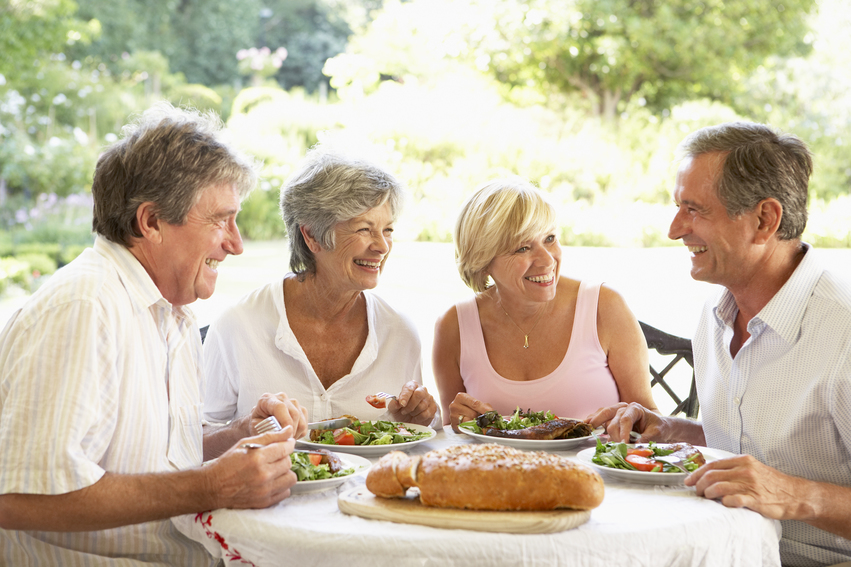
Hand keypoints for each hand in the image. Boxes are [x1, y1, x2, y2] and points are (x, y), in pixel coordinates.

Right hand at [205, 427, 297, 509]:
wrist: (213, 487)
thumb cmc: (228, 463)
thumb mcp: (245, 444)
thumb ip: (270, 436)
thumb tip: (289, 430)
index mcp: (257, 458)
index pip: (285, 448)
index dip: (288, 444)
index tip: (287, 443)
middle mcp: (263, 475)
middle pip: (288, 462)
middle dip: (284, 457)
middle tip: (274, 457)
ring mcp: (264, 490)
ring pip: (291, 478)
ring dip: (285, 472)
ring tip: (274, 469)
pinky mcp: (265, 502)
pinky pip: (286, 492)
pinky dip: (281, 485)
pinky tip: (272, 481)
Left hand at [250, 392, 308, 439]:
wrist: (260, 424)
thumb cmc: (257, 425)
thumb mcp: (257, 428)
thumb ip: (268, 429)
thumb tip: (281, 433)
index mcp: (267, 399)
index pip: (280, 407)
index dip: (285, 421)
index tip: (285, 434)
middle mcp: (281, 398)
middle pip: (294, 414)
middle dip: (291, 431)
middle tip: (284, 441)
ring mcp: (292, 403)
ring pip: (301, 420)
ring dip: (295, 433)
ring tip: (285, 438)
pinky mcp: (300, 409)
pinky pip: (305, 423)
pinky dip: (299, 433)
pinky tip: (290, 435)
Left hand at [387, 381, 437, 425]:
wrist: (409, 419)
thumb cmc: (402, 409)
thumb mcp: (394, 407)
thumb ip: (394, 404)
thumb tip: (397, 402)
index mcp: (412, 385)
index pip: (409, 388)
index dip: (405, 396)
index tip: (402, 404)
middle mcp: (422, 389)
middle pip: (418, 394)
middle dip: (410, 405)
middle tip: (404, 412)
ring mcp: (429, 398)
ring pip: (422, 405)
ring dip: (413, 412)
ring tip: (410, 413)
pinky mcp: (433, 408)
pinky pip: (426, 414)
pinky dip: (418, 418)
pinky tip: (415, 417)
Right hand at [448, 392, 493, 432]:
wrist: (458, 410)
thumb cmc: (469, 406)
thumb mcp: (476, 402)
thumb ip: (485, 407)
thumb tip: (493, 415)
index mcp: (461, 397)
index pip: (475, 404)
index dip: (484, 409)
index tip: (491, 414)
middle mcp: (454, 405)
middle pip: (473, 414)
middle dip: (480, 417)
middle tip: (485, 419)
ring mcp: (452, 416)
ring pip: (469, 422)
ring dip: (476, 423)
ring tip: (478, 422)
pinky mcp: (453, 426)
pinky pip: (466, 429)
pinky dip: (471, 429)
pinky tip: (473, 426)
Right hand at [585, 402, 667, 442]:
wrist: (658, 426)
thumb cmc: (658, 428)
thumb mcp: (656, 434)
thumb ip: (646, 438)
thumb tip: (635, 445)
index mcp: (635, 409)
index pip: (625, 419)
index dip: (623, 432)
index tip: (624, 444)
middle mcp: (624, 408)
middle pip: (613, 420)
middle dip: (613, 434)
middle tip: (616, 447)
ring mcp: (617, 412)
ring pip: (604, 416)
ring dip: (598, 423)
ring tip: (589, 428)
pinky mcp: (613, 418)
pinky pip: (601, 416)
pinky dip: (594, 419)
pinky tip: (586, 423)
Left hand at [685, 454, 803, 519]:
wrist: (795, 494)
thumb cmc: (770, 482)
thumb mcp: (752, 468)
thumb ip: (733, 468)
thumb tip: (709, 473)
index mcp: (742, 460)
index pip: (712, 465)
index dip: (696, 473)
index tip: (688, 481)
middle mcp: (745, 470)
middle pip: (711, 476)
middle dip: (699, 485)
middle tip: (696, 492)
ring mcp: (750, 485)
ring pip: (718, 487)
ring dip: (707, 494)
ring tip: (706, 498)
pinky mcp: (756, 500)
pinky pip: (733, 500)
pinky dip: (723, 502)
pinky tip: (723, 503)